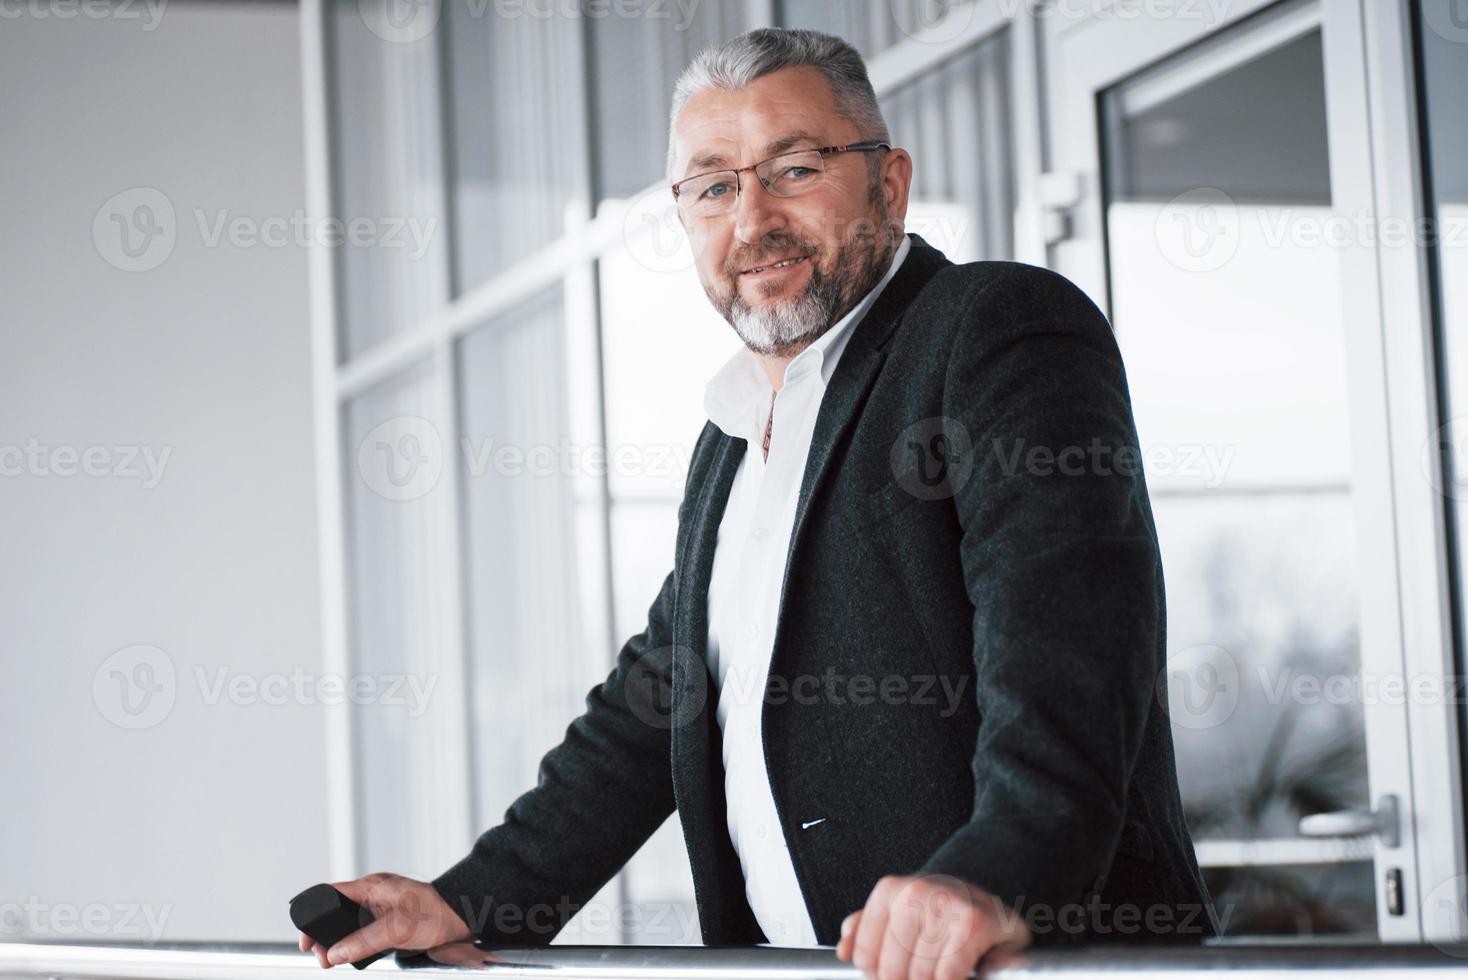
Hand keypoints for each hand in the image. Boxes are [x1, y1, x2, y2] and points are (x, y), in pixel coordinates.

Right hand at [296, 872, 472, 968]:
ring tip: (333, 960)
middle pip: (336, 911)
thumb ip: (364, 941)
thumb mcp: (398, 929)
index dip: (314, 915)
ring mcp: (382, 906)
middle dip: (324, 934)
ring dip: (339, 941)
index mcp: (373, 886)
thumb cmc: (437, 914)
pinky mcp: (390, 920)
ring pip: (349, 923)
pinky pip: (364, 930)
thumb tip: (335, 953)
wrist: (465, 917)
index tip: (307, 939)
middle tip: (321, 957)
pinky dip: (355, 943)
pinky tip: (353, 955)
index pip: (331, 894)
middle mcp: (374, 893)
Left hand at [835, 874, 1030, 979]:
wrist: (988, 895)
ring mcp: (945, 905)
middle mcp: (915, 892)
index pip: (866, 956)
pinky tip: (959, 974)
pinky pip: (948, 974)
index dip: (877, 977)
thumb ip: (866, 928)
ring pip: (921, 975)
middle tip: (918, 975)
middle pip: (892, 970)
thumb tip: (844, 951)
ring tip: (938, 972)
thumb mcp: (898, 911)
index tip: (891, 977)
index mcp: (889, 891)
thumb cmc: (940, 910)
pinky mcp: (973, 922)